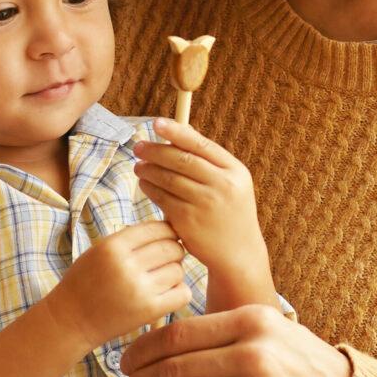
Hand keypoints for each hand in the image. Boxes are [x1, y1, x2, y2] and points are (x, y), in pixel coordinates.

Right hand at [46, 220, 191, 350]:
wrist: (71, 320)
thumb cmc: (87, 282)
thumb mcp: (100, 251)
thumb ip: (131, 239)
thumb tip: (171, 228)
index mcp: (113, 246)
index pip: (158, 228)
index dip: (168, 233)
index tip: (165, 241)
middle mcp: (126, 265)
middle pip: (172, 247)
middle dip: (173, 252)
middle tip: (163, 262)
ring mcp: (138, 289)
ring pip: (179, 270)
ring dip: (174, 273)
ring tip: (160, 279)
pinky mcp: (149, 311)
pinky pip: (183, 293)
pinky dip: (179, 292)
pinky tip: (166, 294)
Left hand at [132, 120, 273, 306]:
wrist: (238, 253)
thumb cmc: (229, 212)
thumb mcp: (232, 184)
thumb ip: (209, 162)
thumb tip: (176, 135)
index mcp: (235, 171)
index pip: (201, 144)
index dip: (176, 131)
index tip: (157, 123)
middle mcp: (223, 186)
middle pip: (181, 159)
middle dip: (156, 150)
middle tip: (139, 146)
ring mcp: (206, 204)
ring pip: (169, 178)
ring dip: (149, 169)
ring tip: (139, 165)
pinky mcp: (189, 221)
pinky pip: (163, 198)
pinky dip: (150, 188)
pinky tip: (144, 183)